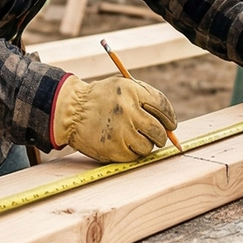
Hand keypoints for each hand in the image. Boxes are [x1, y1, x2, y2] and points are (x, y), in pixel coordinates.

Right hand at [52, 75, 177, 162]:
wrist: (72, 111)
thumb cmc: (100, 98)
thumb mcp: (122, 86)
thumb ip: (145, 97)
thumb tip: (168, 121)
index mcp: (132, 92)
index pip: (162, 106)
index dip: (170, 117)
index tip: (171, 124)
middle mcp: (128, 111)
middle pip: (158, 129)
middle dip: (162, 135)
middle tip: (160, 137)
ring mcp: (121, 131)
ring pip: (149, 145)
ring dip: (147, 144)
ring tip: (138, 139)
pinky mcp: (114, 149)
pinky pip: (135, 156)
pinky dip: (134, 152)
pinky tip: (126, 144)